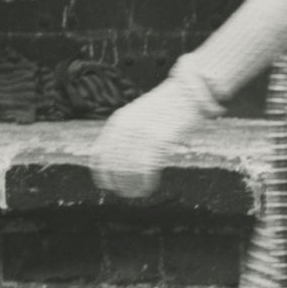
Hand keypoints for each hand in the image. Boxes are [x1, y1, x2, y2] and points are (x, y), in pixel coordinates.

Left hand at [89, 63, 217, 198]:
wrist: (187, 93)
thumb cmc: (166, 106)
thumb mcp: (138, 114)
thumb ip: (126, 131)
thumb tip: (120, 156)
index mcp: (117, 122)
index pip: (100, 154)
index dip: (101, 173)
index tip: (107, 185)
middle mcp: (126, 129)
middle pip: (114, 165)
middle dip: (118, 183)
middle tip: (125, 194)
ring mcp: (141, 134)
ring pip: (128, 170)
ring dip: (131, 186)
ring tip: (137, 194)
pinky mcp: (158, 140)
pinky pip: (146, 169)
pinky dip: (145, 182)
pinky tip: (149, 187)